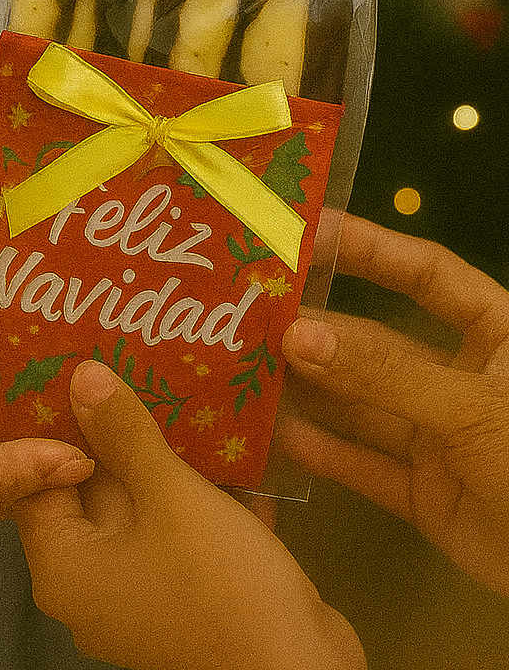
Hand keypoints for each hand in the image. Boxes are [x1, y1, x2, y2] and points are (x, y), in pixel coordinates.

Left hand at [13, 359, 363, 669]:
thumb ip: (125, 433)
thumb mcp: (171, 496)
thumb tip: (82, 378)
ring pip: (142, 505)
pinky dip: (195, 493)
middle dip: (115, 429)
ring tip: (174, 382)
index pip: (36, 479)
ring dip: (163, 456)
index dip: (53, 421)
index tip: (68, 363)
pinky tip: (222, 439)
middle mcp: (91, 586)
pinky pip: (176, 530)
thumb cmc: (220, 586)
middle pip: (91, 489)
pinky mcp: (185, 597)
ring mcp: (139, 594)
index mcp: (65, 567)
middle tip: (126, 358)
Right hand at [281, 214, 508, 599]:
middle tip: (249, 313)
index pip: (427, 274)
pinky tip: (275, 434)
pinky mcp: (428, 498)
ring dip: (311, 390)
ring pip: (365, 405)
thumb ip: (384, 376)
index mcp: (498, 336)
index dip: (370, 249)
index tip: (306, 232)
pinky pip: (367, 468)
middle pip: (381, 342)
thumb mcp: (472, 410)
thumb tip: (297, 337)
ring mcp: (443, 439)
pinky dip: (325, 454)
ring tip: (245, 367)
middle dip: (321, 330)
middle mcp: (464, 380)